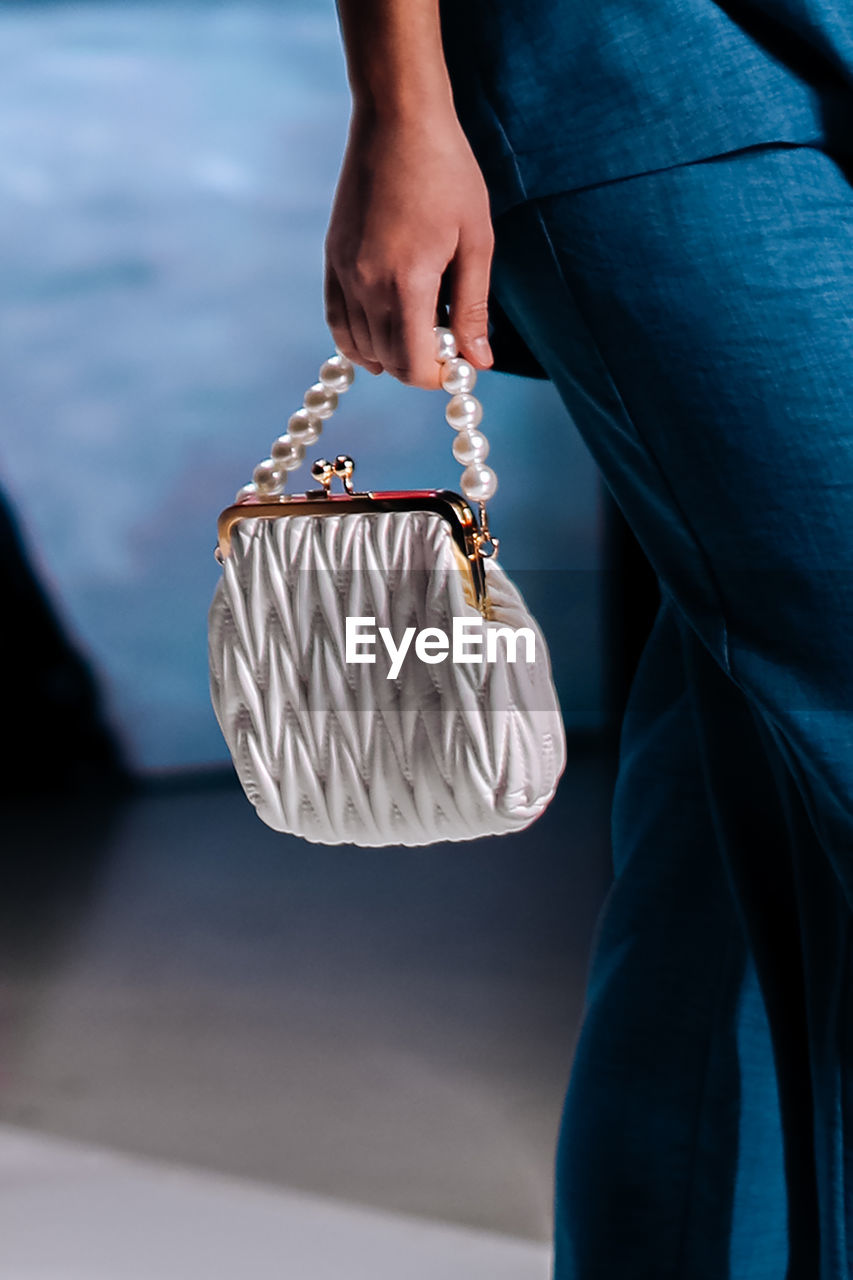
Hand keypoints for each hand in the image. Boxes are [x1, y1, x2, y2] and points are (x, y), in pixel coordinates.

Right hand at [324, 109, 494, 389]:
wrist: (397, 119)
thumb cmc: (447, 173)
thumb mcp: (476, 242)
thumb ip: (473, 308)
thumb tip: (479, 362)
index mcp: (406, 282)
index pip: (413, 365)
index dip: (438, 376)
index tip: (459, 363)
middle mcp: (366, 284)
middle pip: (388, 361)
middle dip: (419, 365)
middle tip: (447, 342)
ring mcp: (343, 273)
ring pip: (361, 347)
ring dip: (392, 353)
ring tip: (422, 326)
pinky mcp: (332, 260)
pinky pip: (338, 322)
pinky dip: (359, 340)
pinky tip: (383, 334)